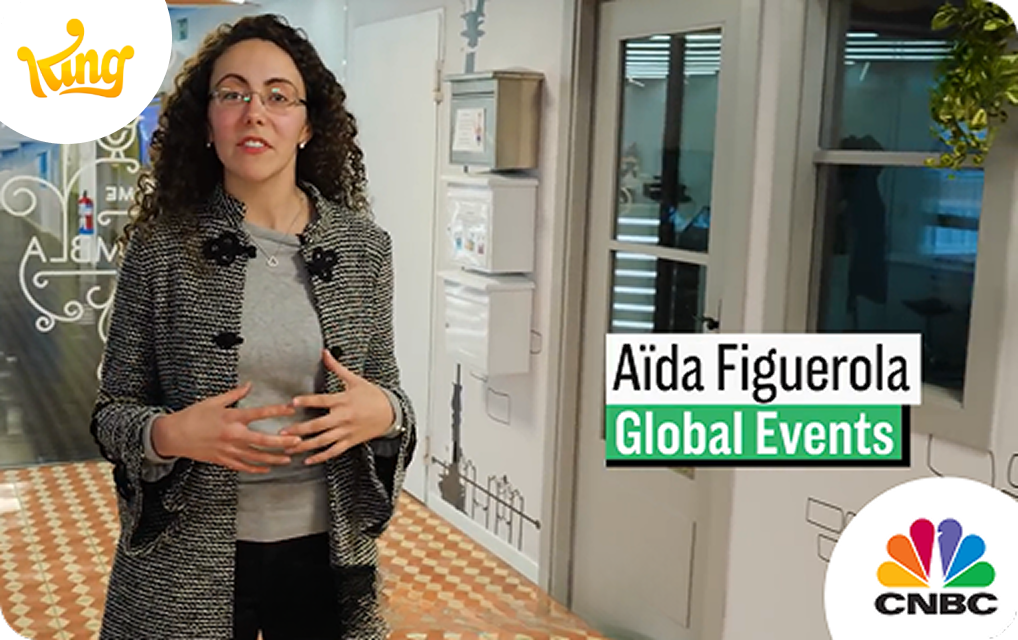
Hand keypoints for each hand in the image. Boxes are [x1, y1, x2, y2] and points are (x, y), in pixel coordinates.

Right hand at [151, 382, 300, 473]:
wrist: (172, 435)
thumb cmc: (193, 416)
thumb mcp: (213, 402)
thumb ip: (234, 395)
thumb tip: (249, 385)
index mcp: (232, 418)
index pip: (260, 413)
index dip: (277, 410)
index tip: (292, 409)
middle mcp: (233, 435)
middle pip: (263, 441)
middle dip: (283, 442)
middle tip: (298, 441)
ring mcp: (228, 450)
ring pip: (256, 457)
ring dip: (274, 458)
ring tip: (288, 458)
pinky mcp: (223, 460)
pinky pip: (243, 466)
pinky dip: (256, 468)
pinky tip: (267, 468)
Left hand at [280, 349, 394, 464]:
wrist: (391, 413)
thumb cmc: (372, 395)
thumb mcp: (354, 380)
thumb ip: (336, 368)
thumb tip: (325, 352)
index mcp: (343, 400)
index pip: (322, 401)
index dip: (307, 401)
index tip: (292, 402)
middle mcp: (343, 417)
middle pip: (318, 425)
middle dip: (299, 429)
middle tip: (282, 432)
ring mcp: (346, 431)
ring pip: (323, 441)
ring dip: (305, 445)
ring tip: (289, 447)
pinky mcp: (350, 442)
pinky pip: (333, 451)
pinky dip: (320, 457)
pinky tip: (307, 460)